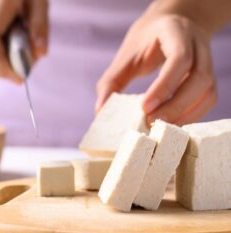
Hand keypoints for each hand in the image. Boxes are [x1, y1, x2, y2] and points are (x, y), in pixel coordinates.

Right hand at [0, 0, 48, 82]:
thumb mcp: (38, 0)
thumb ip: (40, 27)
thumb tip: (41, 54)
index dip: (7, 71)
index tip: (22, 80)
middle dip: (7, 70)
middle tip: (27, 65)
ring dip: (5, 62)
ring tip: (24, 50)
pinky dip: (1, 52)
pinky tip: (16, 40)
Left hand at [96, 12, 216, 125]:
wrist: (167, 28)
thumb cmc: (144, 43)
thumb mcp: (125, 57)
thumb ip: (111, 82)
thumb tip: (100, 112)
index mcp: (176, 32)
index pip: (179, 59)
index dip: (164, 86)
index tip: (144, 108)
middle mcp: (197, 44)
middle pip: (199, 78)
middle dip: (176, 105)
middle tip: (152, 122)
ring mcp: (207, 60)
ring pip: (208, 91)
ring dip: (186, 114)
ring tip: (161, 127)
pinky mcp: (208, 77)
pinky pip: (208, 99)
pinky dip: (193, 115)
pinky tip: (173, 123)